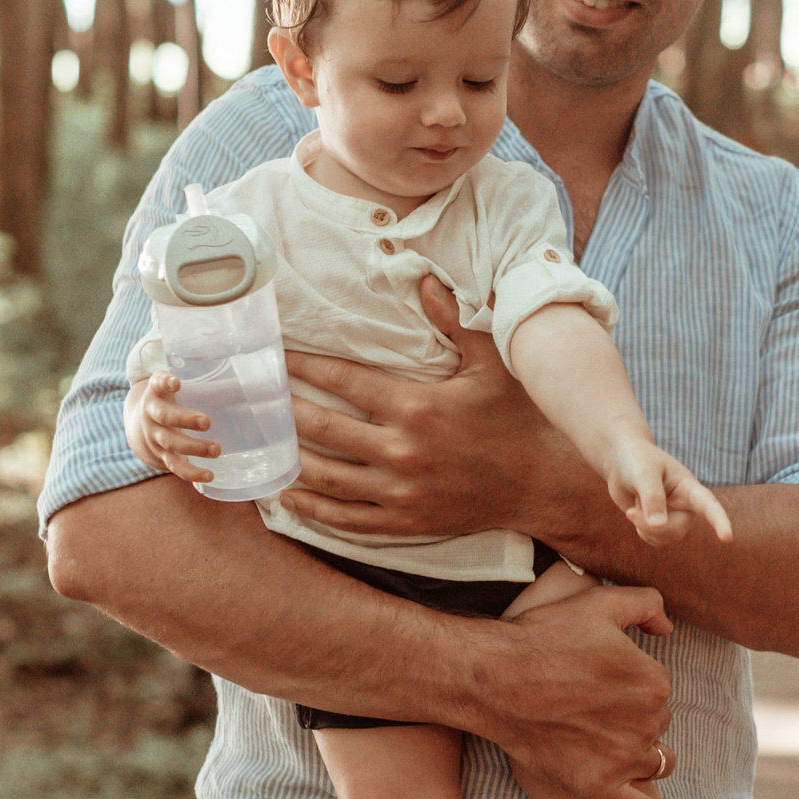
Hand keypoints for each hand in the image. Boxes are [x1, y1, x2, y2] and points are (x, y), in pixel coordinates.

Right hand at [128, 373, 221, 484]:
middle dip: (185, 420)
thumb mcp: (176, 390)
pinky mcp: (162, 456)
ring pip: (171, 443)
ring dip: (193, 448)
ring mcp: (155, 437)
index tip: (176, 383)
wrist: (139, 428)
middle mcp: (151, 415)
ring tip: (216, 450)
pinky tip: (208, 476)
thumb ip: (203, 386)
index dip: (164, 382)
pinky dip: (191, 473)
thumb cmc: (170, 402)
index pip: (156, 384)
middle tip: (206, 422)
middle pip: (165, 416)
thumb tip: (242, 389)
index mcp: (156, 394)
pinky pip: (176, 466)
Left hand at [275, 278, 589, 538]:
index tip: (276, 355)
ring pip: (326, 478)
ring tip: (263, 443)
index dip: (304, 366)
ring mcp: (401, 493)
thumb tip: (423, 277)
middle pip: (322, 429)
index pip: (343, 382)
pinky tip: (288, 494)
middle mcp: (401, 452)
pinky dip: (313, 509)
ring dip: (289, 459)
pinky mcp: (405, 522)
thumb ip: (454, 321)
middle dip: (284, 410)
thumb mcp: (493, 363)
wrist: (543, 483)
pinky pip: (347, 519)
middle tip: (255, 397)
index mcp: (417, 408)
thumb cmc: (518, 417)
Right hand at [478, 584, 682, 798]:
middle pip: (656, 724)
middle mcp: (647, 723)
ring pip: (653, 761)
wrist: (492, 679)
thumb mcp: (598, 603)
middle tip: (590, 705)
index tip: (598, 677)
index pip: (658, 687)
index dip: (630, 680)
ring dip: (642, 754)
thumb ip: (646, 603)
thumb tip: (668, 628)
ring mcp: (623, 760)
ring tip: (610, 743)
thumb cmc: (542, 638)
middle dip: (633, 716)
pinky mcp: (597, 789)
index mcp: (654, 681)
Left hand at [605, 440, 733, 546]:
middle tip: (630, 513)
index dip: (719, 521)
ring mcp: (674, 515)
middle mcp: (686, 504)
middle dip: (653, 527)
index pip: (709, 505)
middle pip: (678, 529)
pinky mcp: (662, 524)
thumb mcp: (643, 474)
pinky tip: (636, 516)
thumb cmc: (637, 459)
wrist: (623, 460)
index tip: (727, 538)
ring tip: (634, 508)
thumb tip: (659, 526)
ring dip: (644, 528)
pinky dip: (642, 531)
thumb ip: (652, 498)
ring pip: (666, 537)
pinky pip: (656, 540)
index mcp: (689, 486)